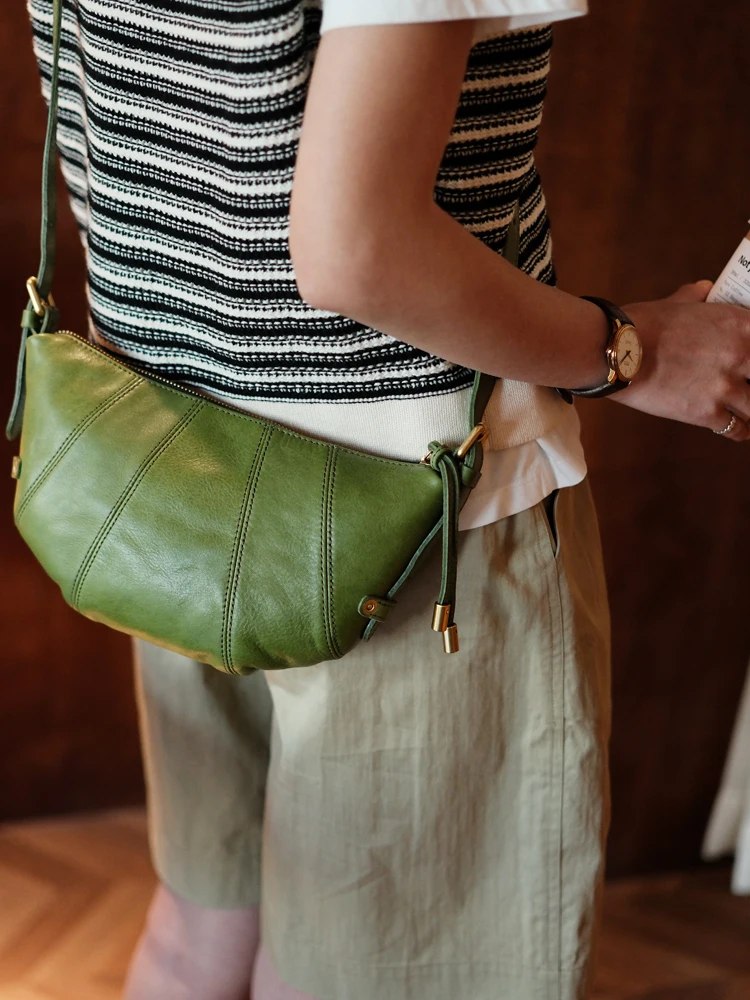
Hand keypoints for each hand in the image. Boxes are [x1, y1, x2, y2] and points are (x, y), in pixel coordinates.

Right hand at [615, 281, 749, 441]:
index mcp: (739, 323)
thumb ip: (696, 297)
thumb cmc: (642, 325)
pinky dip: (741, 430)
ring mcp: (725, 387)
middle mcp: (741, 355)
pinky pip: (737, 429)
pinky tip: (742, 429)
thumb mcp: (676, 302)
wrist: (617, 352)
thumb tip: (704, 290)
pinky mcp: (707, 413)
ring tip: (749, 411)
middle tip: (747, 382)